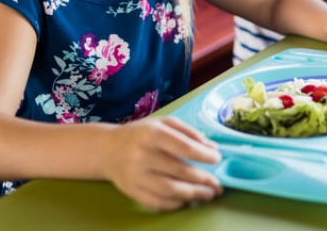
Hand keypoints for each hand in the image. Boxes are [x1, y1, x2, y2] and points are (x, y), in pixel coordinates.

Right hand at [102, 116, 221, 210]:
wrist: (107, 150)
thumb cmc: (141, 134)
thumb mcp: (164, 123)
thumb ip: (189, 132)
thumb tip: (212, 147)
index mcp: (152, 134)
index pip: (183, 147)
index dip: (203, 155)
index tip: (217, 159)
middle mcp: (142, 155)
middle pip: (179, 171)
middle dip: (203, 179)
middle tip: (218, 184)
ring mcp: (136, 176)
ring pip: (170, 190)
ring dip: (194, 195)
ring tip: (209, 194)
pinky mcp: (132, 192)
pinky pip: (158, 202)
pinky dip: (176, 203)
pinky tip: (188, 200)